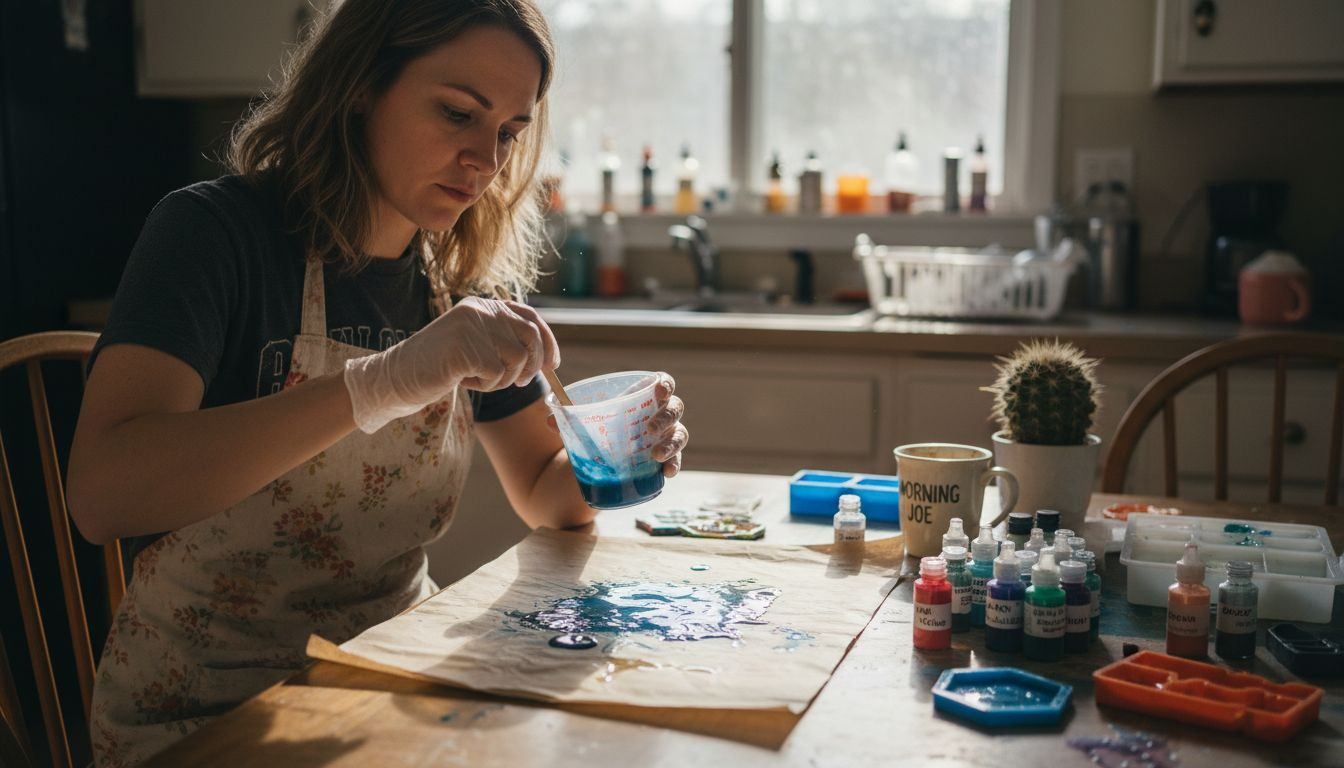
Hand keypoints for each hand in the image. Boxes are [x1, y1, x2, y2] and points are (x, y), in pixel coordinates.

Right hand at [344, 297, 557, 432]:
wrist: (397, 375)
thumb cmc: (438, 366)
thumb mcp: (474, 343)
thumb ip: (503, 340)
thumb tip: (546, 357)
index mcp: (483, 306)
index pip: (529, 316)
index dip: (547, 341)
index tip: (552, 364)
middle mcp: (480, 310)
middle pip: (530, 337)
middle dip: (532, 365)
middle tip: (519, 382)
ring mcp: (472, 328)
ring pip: (516, 359)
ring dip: (504, 379)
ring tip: (480, 379)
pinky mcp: (465, 349)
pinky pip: (497, 374)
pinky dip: (487, 385)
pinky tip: (465, 381)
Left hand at [544, 372, 687, 476]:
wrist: (602, 455)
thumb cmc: (599, 428)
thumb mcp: (585, 422)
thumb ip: (568, 418)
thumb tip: (548, 419)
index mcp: (643, 397)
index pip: (663, 384)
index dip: (666, 385)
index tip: (659, 391)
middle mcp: (660, 415)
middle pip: (675, 409)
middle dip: (666, 417)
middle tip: (650, 428)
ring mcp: (665, 437)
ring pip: (679, 435)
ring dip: (671, 444)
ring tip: (655, 455)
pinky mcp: (665, 459)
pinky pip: (675, 460)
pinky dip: (674, 465)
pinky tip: (667, 473)